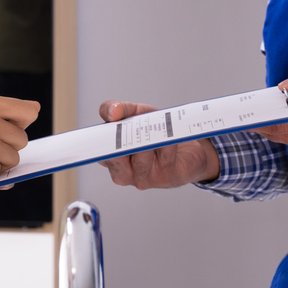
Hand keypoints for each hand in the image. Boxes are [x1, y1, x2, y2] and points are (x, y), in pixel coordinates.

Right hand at [96, 100, 219, 188]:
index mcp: (111, 159)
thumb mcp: (136, 114)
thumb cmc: (158, 133)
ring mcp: (144, 178)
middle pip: (116, 155)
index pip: (98, 150)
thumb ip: (118, 109)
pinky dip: (168, 139)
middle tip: (134, 122)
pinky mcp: (166, 177)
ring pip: (142, 153)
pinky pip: (165, 153)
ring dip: (150, 134)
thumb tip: (113, 111)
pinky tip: (172, 135)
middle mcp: (124, 173)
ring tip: (158, 125)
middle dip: (125, 135)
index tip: (107, 126)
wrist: (190, 149)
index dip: (101, 139)